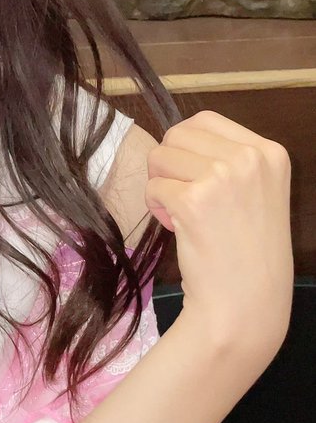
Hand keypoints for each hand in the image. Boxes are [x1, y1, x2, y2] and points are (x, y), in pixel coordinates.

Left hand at [145, 111, 292, 362]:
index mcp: (270, 152)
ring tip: (181, 214)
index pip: (205, 120)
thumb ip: (228, 159)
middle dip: (169, 164)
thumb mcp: (256, 192)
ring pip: (160, 157)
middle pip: (177, 134)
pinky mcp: (194, 200)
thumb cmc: (246, 252)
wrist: (245, 303)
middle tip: (183, 197)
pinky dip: (156, 207)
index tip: (194, 177)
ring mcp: (223, 177)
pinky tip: (176, 227)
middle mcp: (250, 158)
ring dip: (161, 185)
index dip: (186, 147)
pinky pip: (152, 187)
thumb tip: (176, 135)